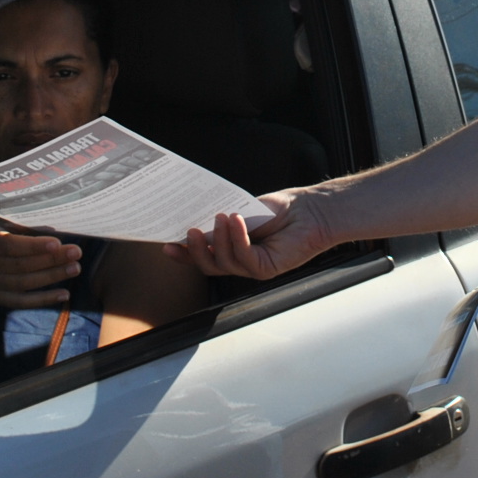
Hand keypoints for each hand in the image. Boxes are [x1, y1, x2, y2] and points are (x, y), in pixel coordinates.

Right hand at [0, 223, 79, 309]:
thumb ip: (23, 228)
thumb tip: (55, 228)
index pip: (10, 246)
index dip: (33, 246)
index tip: (57, 243)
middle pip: (21, 266)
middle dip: (51, 260)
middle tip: (76, 253)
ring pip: (23, 284)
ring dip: (51, 277)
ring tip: (74, 268)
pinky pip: (21, 302)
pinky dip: (43, 299)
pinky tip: (64, 294)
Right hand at [167, 190, 330, 280]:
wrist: (311, 211)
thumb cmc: (281, 209)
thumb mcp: (243, 211)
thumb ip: (220, 221)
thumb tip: (195, 223)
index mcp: (233, 249)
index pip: (204, 256)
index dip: (184, 254)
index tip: (166, 245)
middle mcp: (241, 262)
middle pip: (209, 265)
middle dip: (195, 250)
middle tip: (189, 231)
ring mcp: (253, 267)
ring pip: (224, 262)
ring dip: (218, 238)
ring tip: (221, 216)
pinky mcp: (266, 268)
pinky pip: (244, 257)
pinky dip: (237, 237)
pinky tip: (237, 219)